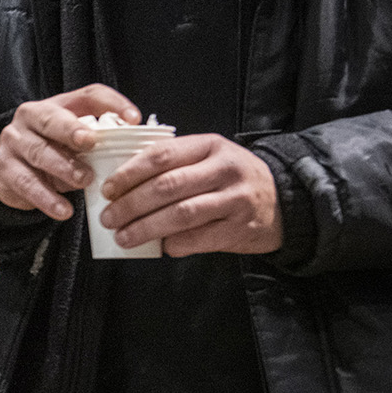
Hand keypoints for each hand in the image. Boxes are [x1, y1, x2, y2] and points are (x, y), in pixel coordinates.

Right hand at [0, 84, 140, 219]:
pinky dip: (46, 198)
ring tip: (84, 181)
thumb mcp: (75, 141)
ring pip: (37, 152)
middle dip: (70, 130)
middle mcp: (28, 118)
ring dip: (63, 167)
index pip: (87, 95)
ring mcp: (13, 143)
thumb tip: (133, 147)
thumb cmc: (54, 152)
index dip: (111, 104)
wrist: (14, 173)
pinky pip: (26, 183)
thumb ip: (99, 139)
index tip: (133, 119)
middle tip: (91, 143)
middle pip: (50, 119)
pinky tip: (63, 209)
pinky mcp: (4, 170)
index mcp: (55, 105)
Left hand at [98, 134, 281, 255]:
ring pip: (181, 214)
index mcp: (210, 145)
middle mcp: (225, 169)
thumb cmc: (231, 179)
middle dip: (130, 204)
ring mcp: (236, 199)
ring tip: (123, 236)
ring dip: (145, 228)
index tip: (108, 189)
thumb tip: (122, 184)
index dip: (129, 173)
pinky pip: (199, 239)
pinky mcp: (241, 228)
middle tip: (109, 218)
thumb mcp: (208, 157)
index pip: (161, 155)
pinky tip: (159, 247)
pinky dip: (173, 244)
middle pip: (167, 186)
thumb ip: (174, 163)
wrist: (283, 200)